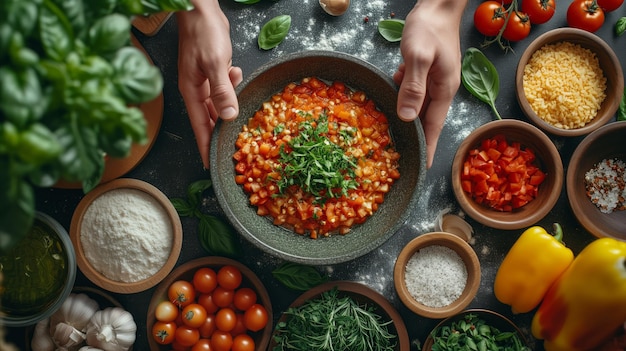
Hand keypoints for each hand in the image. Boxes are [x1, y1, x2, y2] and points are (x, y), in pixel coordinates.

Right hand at [177, 0, 242, 168]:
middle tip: (235, 146)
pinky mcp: (213, 71)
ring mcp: (204, 80)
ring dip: (231, 103)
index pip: (199, 126)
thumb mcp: (214, 63)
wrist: (200, 8)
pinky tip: (236, 74)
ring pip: (219, 103)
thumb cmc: (203, 32)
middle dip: (222, 130)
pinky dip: (232, 85)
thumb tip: (228, 116)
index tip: (211, 165)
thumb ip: (221, 90)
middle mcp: (196, 89)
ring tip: (241, 103)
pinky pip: (224, 87)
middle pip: (209, 118)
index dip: (205, 146)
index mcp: (191, 91)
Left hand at [393, 0, 466, 167]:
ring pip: (417, 106)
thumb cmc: (430, 27)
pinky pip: (411, 90)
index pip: (434, 127)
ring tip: (391, 137)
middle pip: (426, 120)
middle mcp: (440, 89)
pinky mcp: (424, 71)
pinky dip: (401, 97)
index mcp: (443, 90)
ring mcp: (433, 80)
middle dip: (415, 139)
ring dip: (405, 119)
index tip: (421, 168)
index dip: (427, 148)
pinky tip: (390, 96)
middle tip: (401, 159)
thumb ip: (413, 86)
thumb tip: (407, 117)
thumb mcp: (419, 56)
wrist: (438, 3)